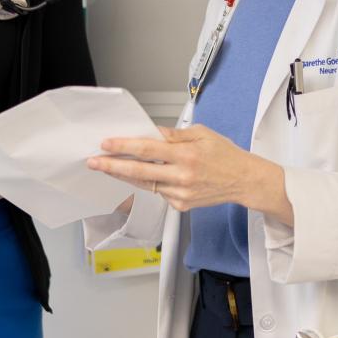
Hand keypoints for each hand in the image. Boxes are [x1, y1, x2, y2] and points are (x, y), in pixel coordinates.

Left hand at [86, 126, 280, 214]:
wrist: (244, 181)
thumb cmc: (225, 155)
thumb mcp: (202, 134)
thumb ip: (173, 135)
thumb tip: (149, 132)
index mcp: (186, 154)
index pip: (147, 149)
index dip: (123, 146)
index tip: (105, 144)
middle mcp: (182, 176)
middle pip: (139, 171)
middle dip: (112, 166)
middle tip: (94, 161)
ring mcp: (180, 193)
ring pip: (146, 184)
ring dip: (127, 175)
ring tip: (111, 166)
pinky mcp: (181, 205)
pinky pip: (159, 192)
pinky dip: (153, 183)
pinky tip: (155, 176)